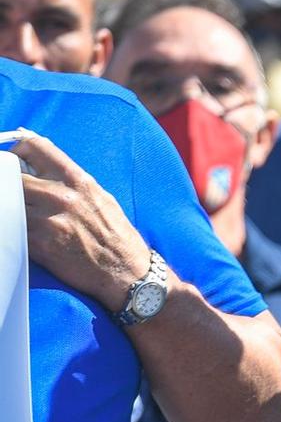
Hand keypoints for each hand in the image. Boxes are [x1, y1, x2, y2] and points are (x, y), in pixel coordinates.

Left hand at [11, 129, 152, 311]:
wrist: (127, 274)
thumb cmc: (117, 237)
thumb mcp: (101, 198)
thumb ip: (71, 182)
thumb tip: (43, 168)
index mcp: (77, 180)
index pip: (33, 146)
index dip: (16, 150)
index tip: (12, 161)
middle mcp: (61, 196)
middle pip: (11, 175)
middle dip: (8, 182)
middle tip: (12, 193)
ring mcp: (48, 220)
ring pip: (7, 201)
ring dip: (9, 207)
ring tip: (18, 215)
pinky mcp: (38, 244)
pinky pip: (10, 228)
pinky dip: (11, 228)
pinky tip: (20, 233)